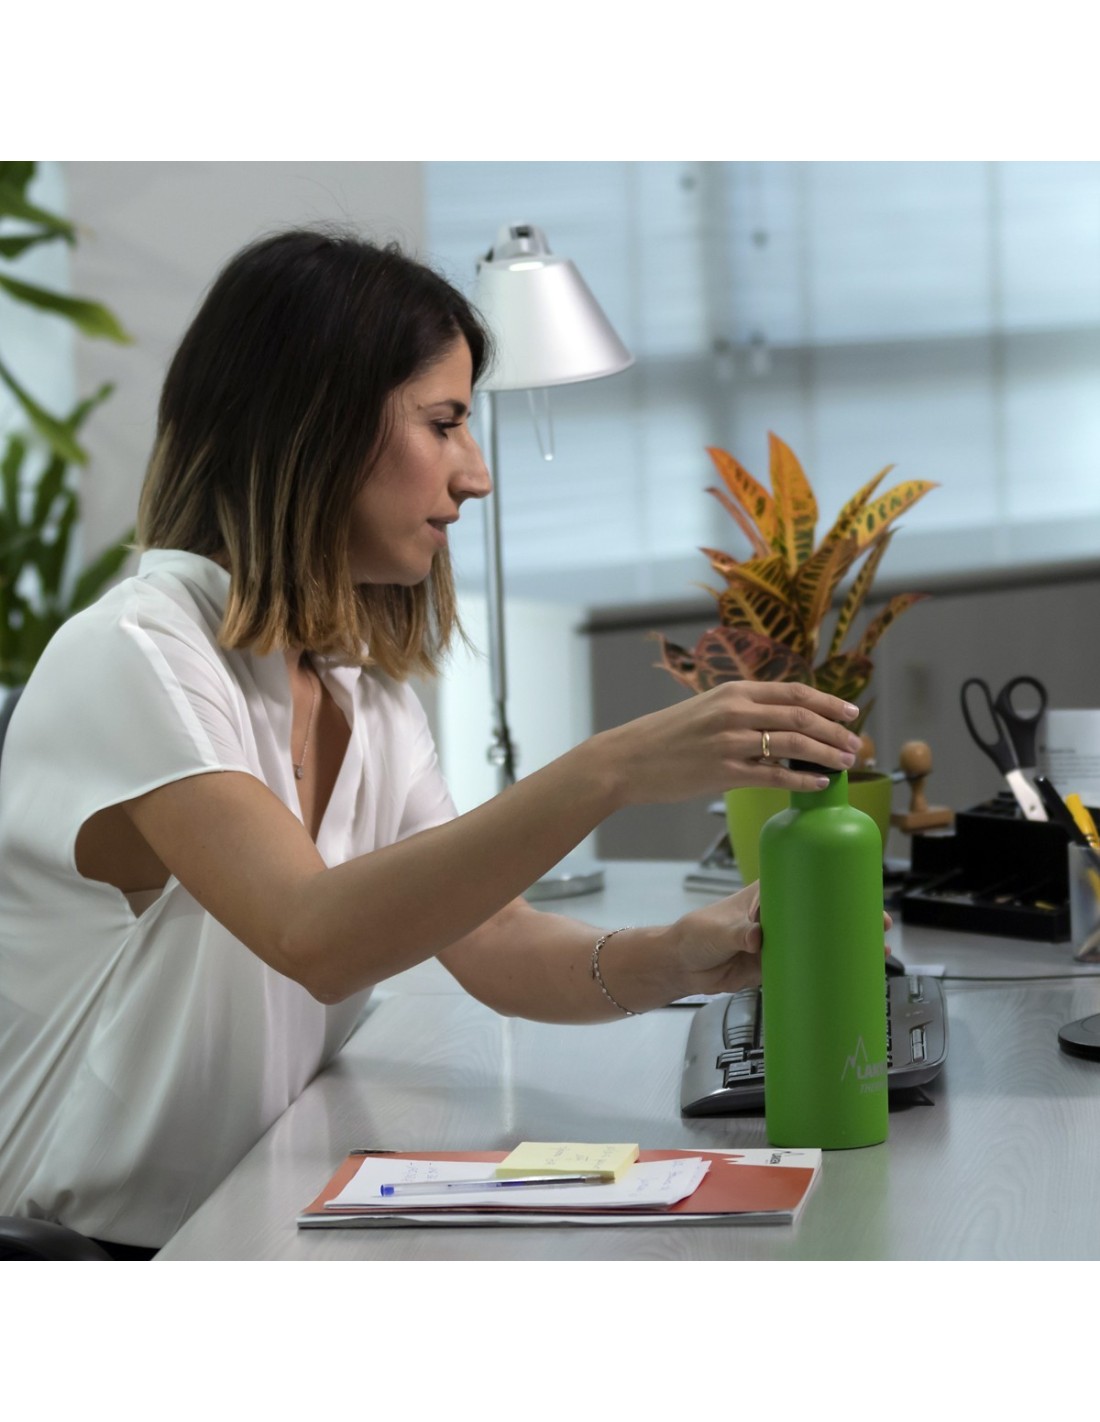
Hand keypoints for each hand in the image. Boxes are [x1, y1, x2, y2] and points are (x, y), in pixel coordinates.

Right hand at [595, 680, 862, 807]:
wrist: (627, 759)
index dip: (828, 703)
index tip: (851, 712)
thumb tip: (781, 721)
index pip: (794, 692)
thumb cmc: (666, 736)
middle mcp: (735, 711)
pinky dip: (802, 780)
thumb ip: (741, 709)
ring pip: (794, 745)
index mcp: (733, 690)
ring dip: (827, 754)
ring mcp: (730, 742)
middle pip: (801, 717)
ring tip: (846, 763)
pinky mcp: (723, 772)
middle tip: (857, 743)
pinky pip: (774, 775)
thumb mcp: (705, 708)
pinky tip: (819, 784)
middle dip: (836, 730)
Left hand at [657, 888, 895, 1003]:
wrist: (682, 965)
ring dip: (846, 945)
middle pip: (822, 913)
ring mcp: (780, 942)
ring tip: (877, 952)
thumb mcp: (719, 929)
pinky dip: (828, 970)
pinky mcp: (776, 967)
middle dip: (852, 917)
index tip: (861, 890)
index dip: (835, 885)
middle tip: (880, 923)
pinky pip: (808, 968)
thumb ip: (739, 932)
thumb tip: (758, 938)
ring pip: (820, 941)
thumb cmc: (696, 934)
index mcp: (767, 895)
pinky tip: (850, 974)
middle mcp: (778, 916)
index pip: (807, 883)